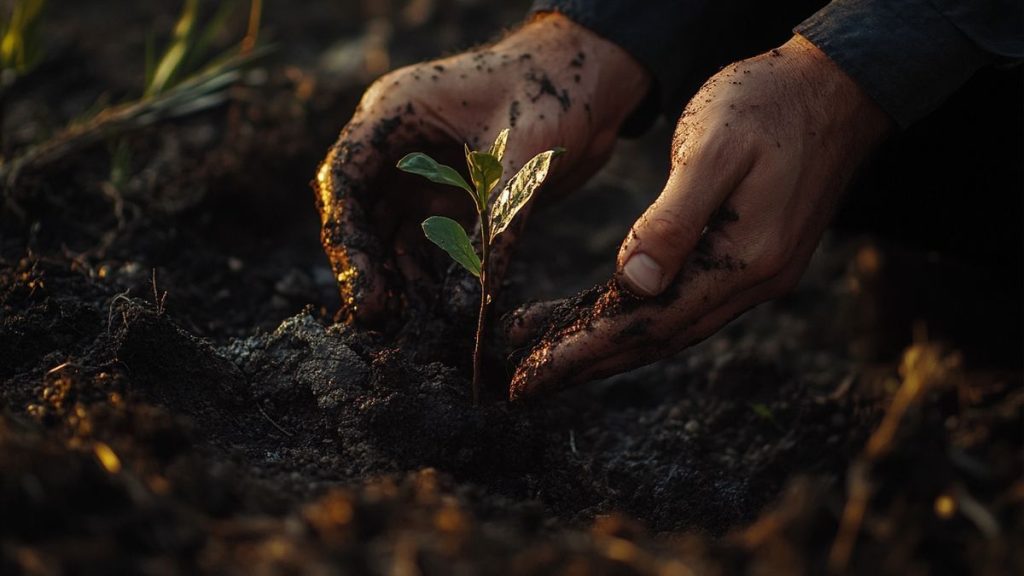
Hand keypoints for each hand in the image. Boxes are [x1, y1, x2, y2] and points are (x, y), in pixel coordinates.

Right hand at [315, 13, 649, 324]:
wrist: (596, 79)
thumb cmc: (556, 90)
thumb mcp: (525, 156)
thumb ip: (498, 225)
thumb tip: (471, 303)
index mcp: (396, 111)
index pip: (345, 177)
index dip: (347, 234)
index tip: (366, 284)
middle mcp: (399, 142)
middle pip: (359, 209)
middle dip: (364, 262)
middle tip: (376, 315)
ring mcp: (423, 169)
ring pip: (387, 229)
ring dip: (391, 273)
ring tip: (400, 319)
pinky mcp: (452, 193)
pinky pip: (425, 238)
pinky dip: (423, 270)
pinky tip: (429, 305)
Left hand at [509, 35, 891, 398]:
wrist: (837, 86)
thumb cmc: (769, 101)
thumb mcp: (713, 146)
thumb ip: (675, 219)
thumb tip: (632, 285)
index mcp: (745, 258)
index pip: (650, 325)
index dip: (586, 352)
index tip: (531, 375)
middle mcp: (756, 281)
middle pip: (657, 339)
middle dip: (588, 362)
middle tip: (526, 383)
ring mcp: (759, 274)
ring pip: (671, 326)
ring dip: (609, 344)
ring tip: (546, 349)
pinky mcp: (753, 258)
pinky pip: (687, 302)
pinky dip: (640, 316)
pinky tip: (605, 312)